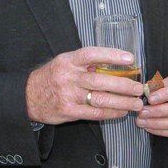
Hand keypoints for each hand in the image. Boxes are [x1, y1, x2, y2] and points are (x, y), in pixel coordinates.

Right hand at [24, 47, 144, 124]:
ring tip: (136, 103)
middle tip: (139, 88)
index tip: (130, 59)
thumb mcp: (64, 63)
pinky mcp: (68, 111)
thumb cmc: (52, 78)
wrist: (28, 96)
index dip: (112, 55)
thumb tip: (116, 65)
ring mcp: (68, 95)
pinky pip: (94, 113)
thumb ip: (85, 63)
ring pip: (100, 98)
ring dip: (122, 102)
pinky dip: (111, 113)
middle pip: (100, 80)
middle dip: (123, 85)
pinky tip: (121, 112)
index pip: (92, 55)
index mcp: (68, 61)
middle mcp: (68, 77)